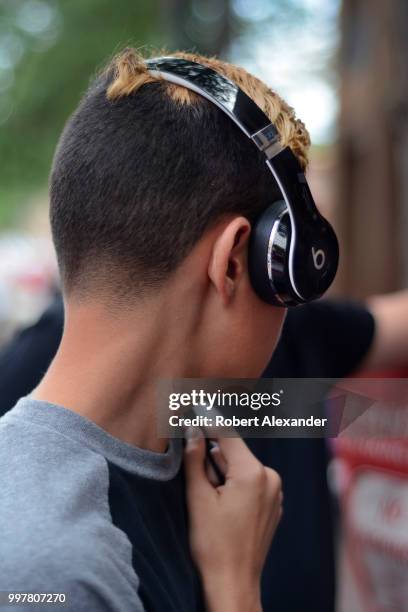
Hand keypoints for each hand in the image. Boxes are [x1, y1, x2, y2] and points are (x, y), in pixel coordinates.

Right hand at [184, 430, 281, 611]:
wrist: (234, 584)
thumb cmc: (213, 545)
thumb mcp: (198, 498)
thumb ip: (195, 460)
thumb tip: (193, 429)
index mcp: (253, 473)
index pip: (227, 434)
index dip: (208, 419)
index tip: (195, 405)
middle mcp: (270, 478)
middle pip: (233, 452)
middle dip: (213, 458)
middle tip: (199, 480)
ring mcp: (275, 492)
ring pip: (241, 468)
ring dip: (223, 473)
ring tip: (212, 502)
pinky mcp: (274, 505)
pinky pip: (251, 483)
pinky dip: (235, 485)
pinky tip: (224, 509)